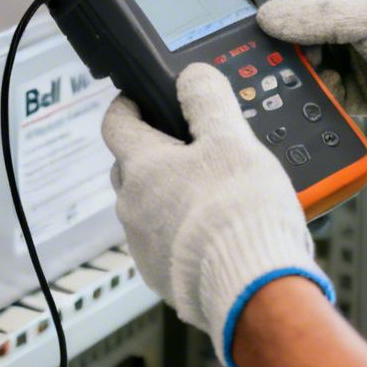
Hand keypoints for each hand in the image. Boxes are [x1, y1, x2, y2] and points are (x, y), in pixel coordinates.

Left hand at [101, 63, 331, 366]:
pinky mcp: (163, 278)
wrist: (251, 290)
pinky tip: (217, 232)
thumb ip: (208, 102)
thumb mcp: (232, 140)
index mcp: (143, 167)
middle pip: (131, 167)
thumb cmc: (240, 214)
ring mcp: (144, 246)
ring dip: (170, 196)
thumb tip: (192, 76)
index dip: (127, 105)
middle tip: (191, 147)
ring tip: (214, 194)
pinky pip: (165, 244)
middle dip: (154, 152)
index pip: (116, 123)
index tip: (138, 99)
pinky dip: (183, 232)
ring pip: (147, 208)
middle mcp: (133, 208)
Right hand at [254, 0, 366, 151]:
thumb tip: (267, 16)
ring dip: (293, 69)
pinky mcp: (359, 87)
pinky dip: (315, 96)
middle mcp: (350, 11)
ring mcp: (354, 50)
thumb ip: (316, 16)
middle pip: (291, 15)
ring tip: (285, 76)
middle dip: (271, 32)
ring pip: (302, 57)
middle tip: (247, 45)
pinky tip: (318, 97)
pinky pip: (322, 90)